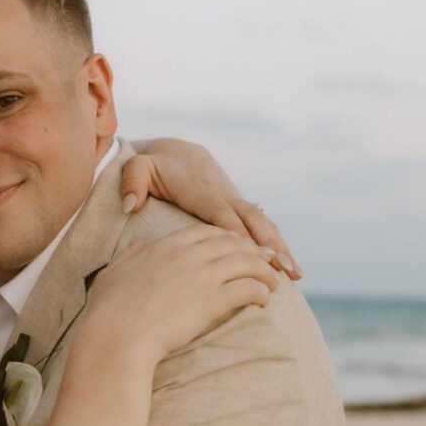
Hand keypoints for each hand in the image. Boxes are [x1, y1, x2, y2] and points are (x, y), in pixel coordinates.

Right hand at [84, 224, 279, 365]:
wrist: (117, 337)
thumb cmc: (107, 312)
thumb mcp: (112, 274)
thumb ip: (128, 255)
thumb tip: (137, 243)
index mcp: (163, 247)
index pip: (204, 232)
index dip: (225, 237)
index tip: (236, 245)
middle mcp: (185, 255)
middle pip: (231, 243)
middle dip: (252, 250)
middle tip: (265, 261)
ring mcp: (201, 276)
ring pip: (247, 262)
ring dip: (264, 271)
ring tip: (272, 283)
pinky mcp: (213, 300)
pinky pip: (249, 288)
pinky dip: (262, 292)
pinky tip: (264, 300)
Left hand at [118, 139, 301, 279]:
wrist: (174, 152)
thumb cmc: (152, 166)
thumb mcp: (136, 168)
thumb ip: (131, 182)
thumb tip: (130, 205)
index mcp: (198, 189)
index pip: (220, 211)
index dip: (235, 232)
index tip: (248, 256)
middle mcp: (222, 192)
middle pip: (251, 218)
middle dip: (268, 243)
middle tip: (284, 270)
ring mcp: (233, 198)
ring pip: (262, 222)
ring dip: (279, 246)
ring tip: (296, 273)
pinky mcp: (237, 205)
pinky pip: (260, 224)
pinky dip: (275, 243)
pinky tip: (287, 265)